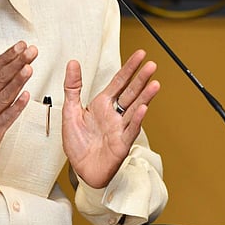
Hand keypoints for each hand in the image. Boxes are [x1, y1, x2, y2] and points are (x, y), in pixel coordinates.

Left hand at [62, 49, 159, 188]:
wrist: (81, 169)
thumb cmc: (78, 143)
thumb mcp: (70, 110)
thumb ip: (73, 87)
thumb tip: (72, 63)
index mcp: (102, 104)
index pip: (119, 82)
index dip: (129, 68)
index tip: (140, 54)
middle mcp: (114, 115)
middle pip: (130, 93)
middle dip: (141, 79)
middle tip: (151, 65)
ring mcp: (120, 128)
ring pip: (134, 109)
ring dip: (144, 97)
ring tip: (154, 84)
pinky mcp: (121, 144)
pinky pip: (130, 130)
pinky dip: (136, 119)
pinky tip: (142, 109)